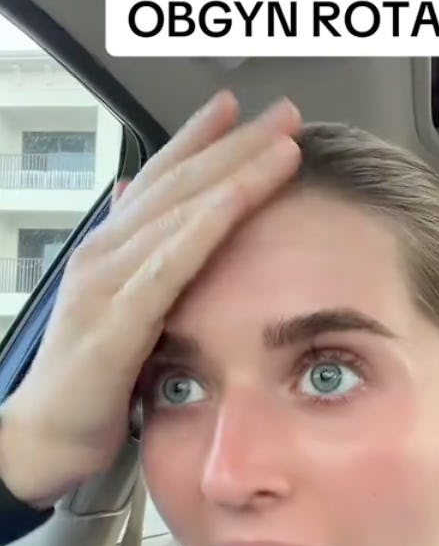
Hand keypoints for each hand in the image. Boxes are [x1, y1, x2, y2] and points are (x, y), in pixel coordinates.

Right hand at [0, 91, 301, 506]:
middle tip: (285, 112)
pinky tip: (237, 199)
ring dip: (234, 171)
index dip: (202, 139)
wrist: (46, 437)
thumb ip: (141, 268)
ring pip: (180, 211)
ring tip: (282, 142)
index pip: (161, 180)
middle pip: (179, 182)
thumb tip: (145, 218)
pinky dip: (204, 226)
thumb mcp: (121, 314)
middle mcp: (107, 251)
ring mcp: (108, 281)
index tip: (243, 108)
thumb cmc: (90, 379)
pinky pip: (169, 264)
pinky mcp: (117, 320)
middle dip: (235, 142)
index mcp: (113, 250)